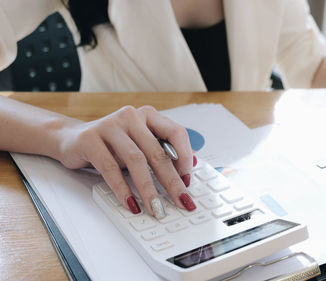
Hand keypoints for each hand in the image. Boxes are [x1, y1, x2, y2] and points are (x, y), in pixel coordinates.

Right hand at [54, 105, 195, 217]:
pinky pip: (111, 168)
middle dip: (172, 181)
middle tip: (181, 200)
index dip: (185, 157)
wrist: (70, 138)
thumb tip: (189, 170)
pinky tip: (131, 203)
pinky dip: (123, 189)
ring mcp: (110, 126)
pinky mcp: (90, 139)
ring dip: (148, 189)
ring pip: (136, 160)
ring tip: (156, 208)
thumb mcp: (139, 143)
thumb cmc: (111, 144)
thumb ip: (161, 151)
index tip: (188, 180)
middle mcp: (131, 116)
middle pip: (157, 152)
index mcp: (148, 115)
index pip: (176, 133)